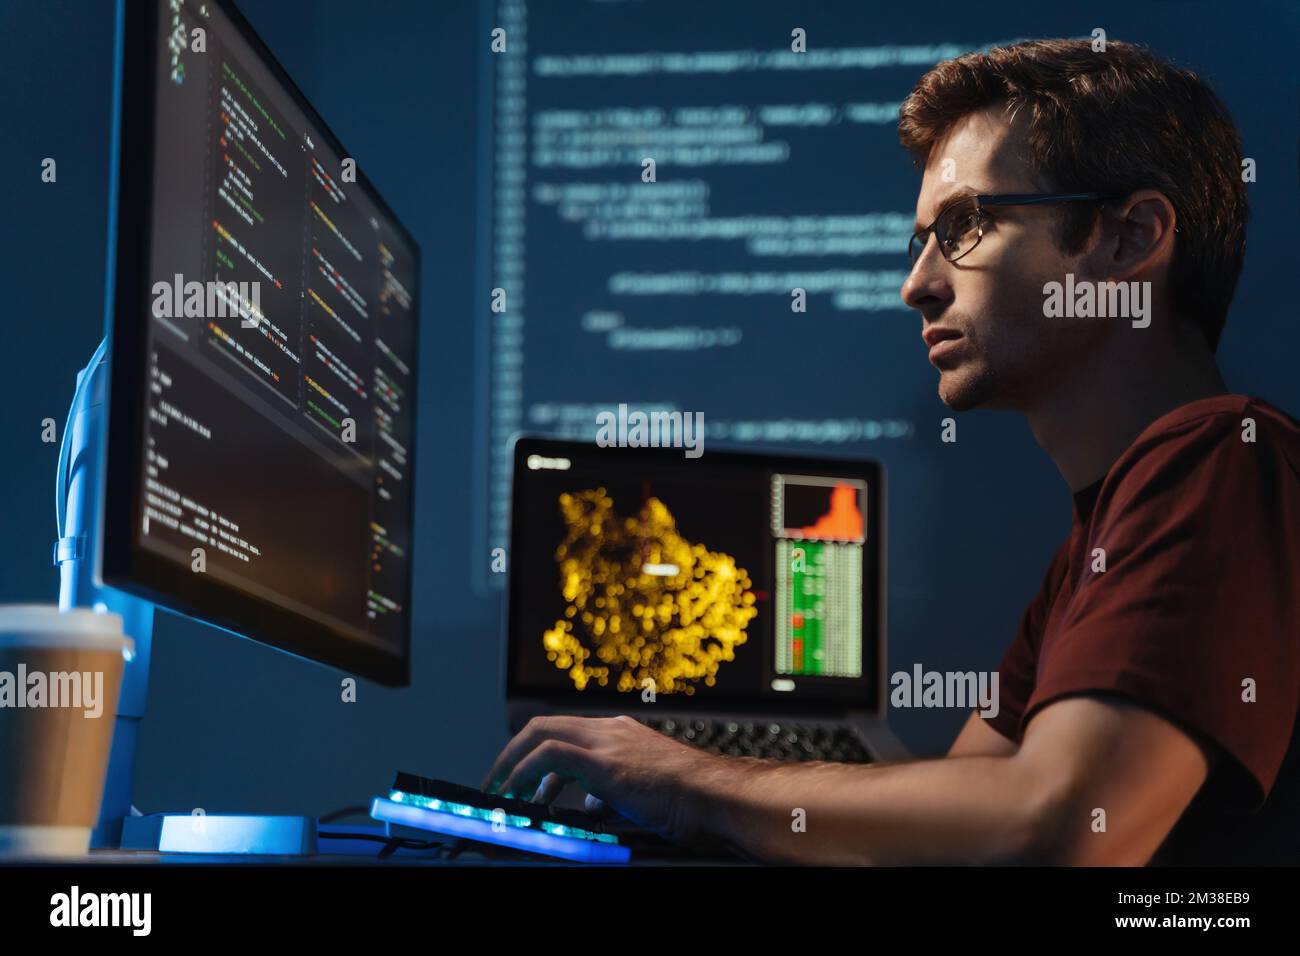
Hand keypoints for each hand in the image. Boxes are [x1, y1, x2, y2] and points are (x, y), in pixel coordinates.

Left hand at [480, 715, 726, 845]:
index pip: (566, 732)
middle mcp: (610, 730)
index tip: (521, 780)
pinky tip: (518, 795)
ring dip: (510, 763)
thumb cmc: (691, 799)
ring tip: (499, 792)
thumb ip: (612, 794)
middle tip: (496, 781)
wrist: (716, 796)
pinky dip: (524, 772)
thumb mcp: (642, 793)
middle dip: (511, 752)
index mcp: (620, 734)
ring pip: (540, 733)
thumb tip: (591, 805)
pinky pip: (549, 756)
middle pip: (544, 725)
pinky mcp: (604, 763)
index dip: (536, 754)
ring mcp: (607, 742)